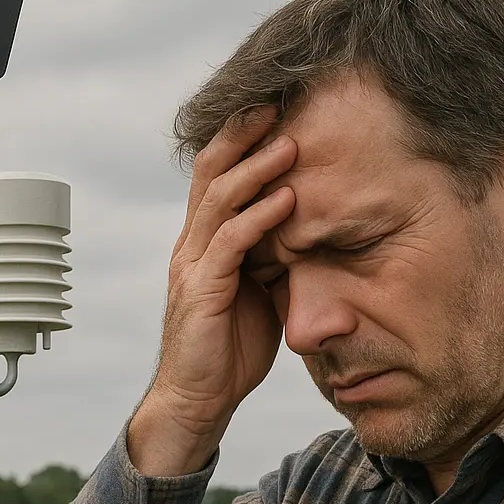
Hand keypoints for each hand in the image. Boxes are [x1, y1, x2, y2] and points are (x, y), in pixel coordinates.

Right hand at [129, 107, 296, 475]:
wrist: (197, 401)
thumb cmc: (228, 351)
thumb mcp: (258, 295)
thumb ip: (272, 260)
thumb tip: (311, 233)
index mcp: (204, 243)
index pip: (218, 176)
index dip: (242, 140)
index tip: (277, 109)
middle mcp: (192, 246)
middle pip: (211, 174)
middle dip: (244, 136)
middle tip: (278, 102)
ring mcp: (192, 266)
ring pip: (218, 201)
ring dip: (255, 169)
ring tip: (289, 143)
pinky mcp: (200, 291)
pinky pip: (229, 243)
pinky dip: (258, 218)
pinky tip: (286, 199)